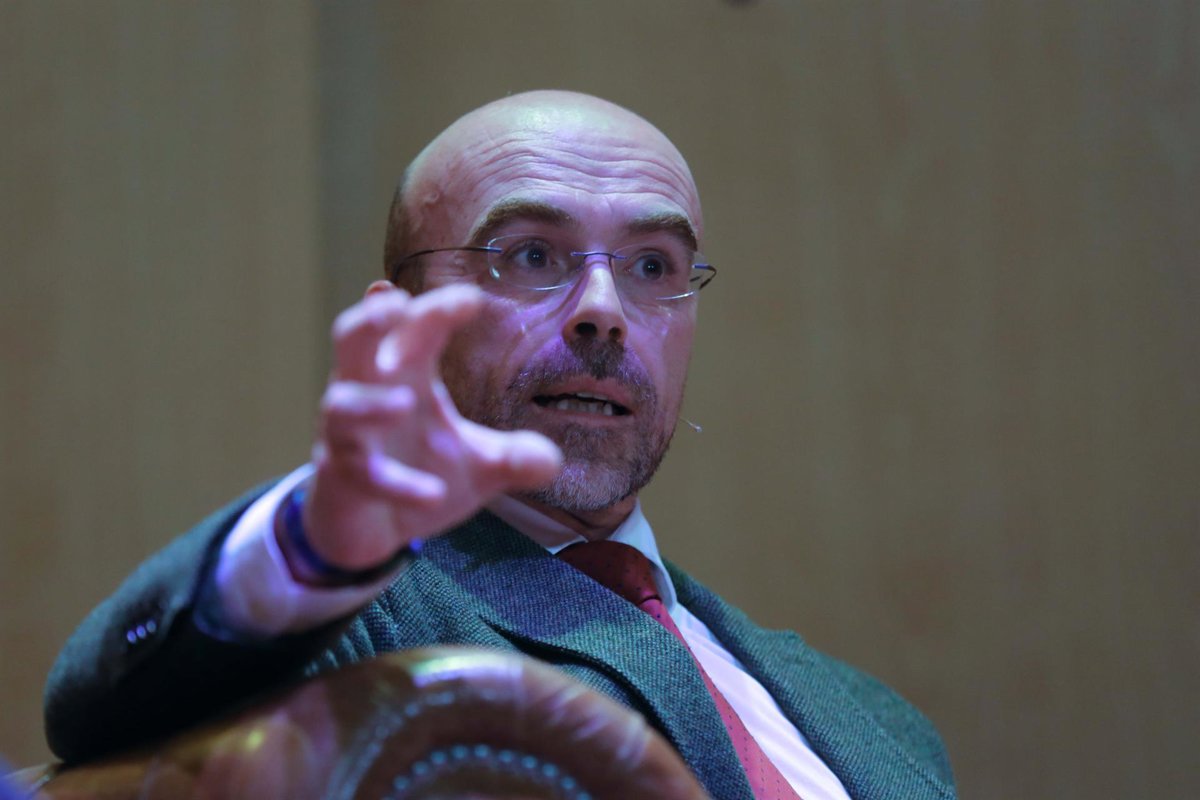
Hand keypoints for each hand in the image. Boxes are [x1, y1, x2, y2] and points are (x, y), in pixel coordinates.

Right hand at [298, 283, 561, 572]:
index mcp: (404, 375)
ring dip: (372, 402)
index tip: (473, 301)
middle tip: (395, 305)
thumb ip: (512, 456)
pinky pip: (365, 475)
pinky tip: (431, 495)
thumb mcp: (476, 465)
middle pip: (351, 339)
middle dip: (369, 320)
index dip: (438, 309)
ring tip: (406, 401)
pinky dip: (398, 483)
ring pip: (343, 406)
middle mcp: (369, 394)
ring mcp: (348, 436)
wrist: (370, 528)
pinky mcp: (343, 478)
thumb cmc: (416, 470)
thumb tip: (551, 460)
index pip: (415, 328)